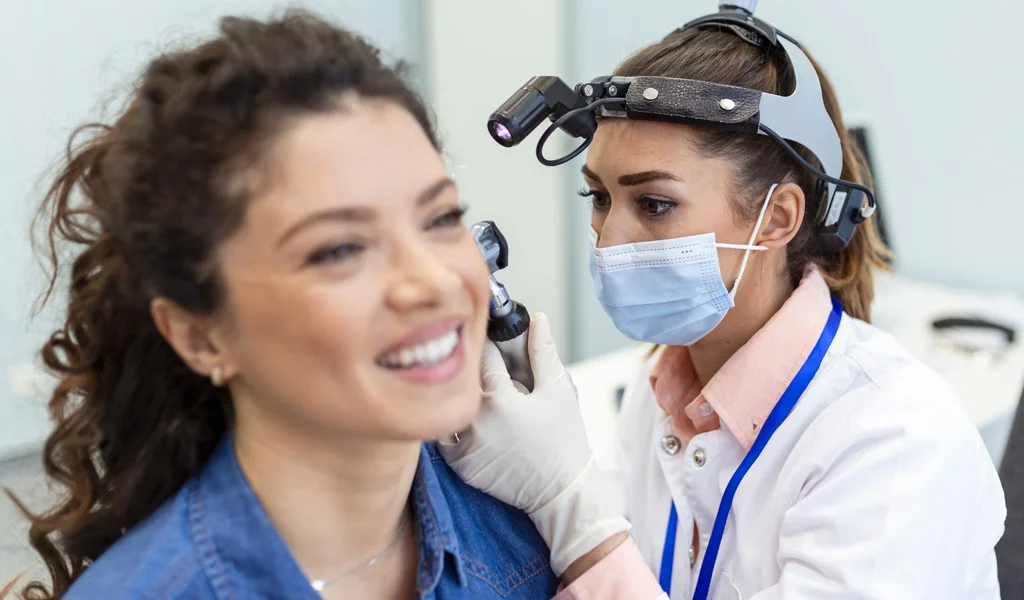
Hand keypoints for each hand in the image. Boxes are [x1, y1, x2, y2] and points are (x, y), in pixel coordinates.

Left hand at [439, 313, 629, 574]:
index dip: (491, 344)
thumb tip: (537, 318)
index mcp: (500, 400)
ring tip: (477, 396)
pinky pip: (445, 434)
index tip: (493, 339)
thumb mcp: (559, 391)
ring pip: (451, 406)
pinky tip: (475, 421)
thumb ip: (543, 352)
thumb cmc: (565, 440)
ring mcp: (464, 446)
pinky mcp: (459, 465)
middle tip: (488, 370)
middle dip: (473, 369)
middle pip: (462, 380)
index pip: (485, 356)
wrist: (562, 492)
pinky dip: (454, 423)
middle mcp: (475, 422)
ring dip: (458, 396)